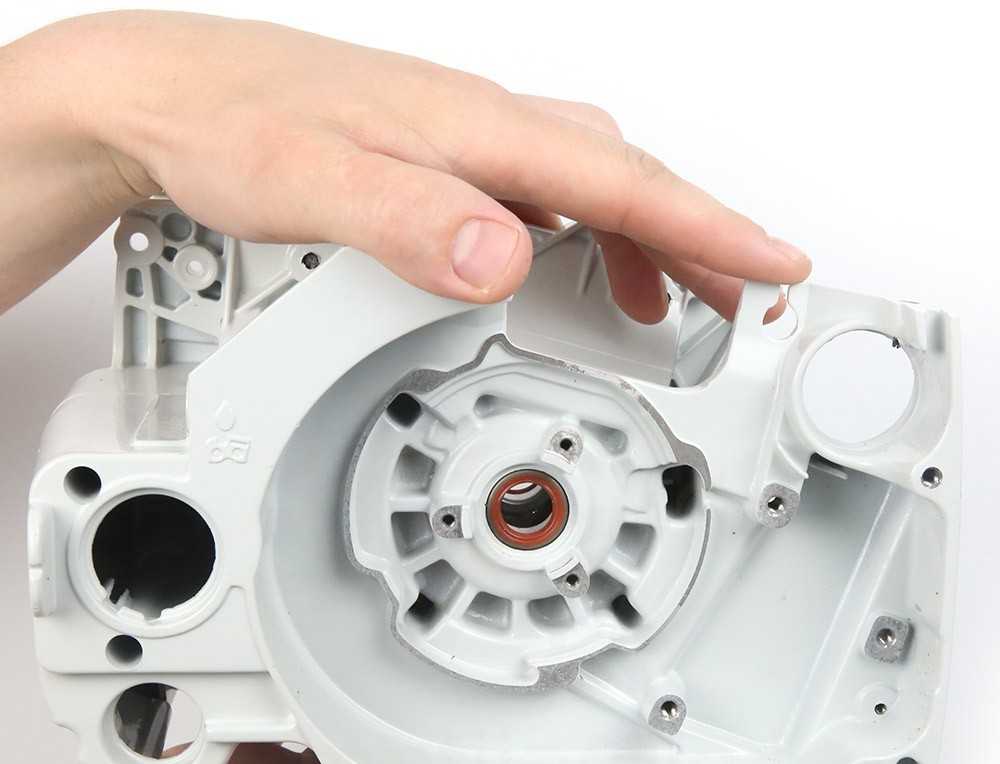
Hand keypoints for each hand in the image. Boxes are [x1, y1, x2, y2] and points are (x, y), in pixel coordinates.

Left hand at [0, 11, 808, 317]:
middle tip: (744, 302)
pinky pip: (542, 197)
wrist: (170, 100)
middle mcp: (482, 129)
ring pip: (588, 190)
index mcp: (475, 132)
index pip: (618, 184)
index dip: (705, 229)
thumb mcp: (317, 185)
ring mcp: (467, 145)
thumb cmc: (232, 127)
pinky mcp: (444, 163)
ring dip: (643, 245)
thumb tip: (506, 258)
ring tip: (674, 305)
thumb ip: (413, 222)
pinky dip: (580, 239)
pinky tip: (569, 270)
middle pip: (623, 185)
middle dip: (697, 244)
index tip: (772, 264)